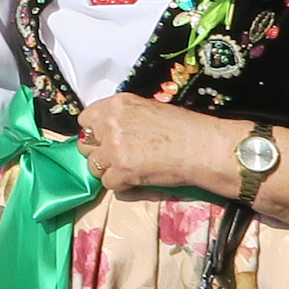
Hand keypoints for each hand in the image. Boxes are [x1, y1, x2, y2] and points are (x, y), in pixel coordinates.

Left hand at [77, 95, 238, 201]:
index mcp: (117, 104)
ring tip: (130, 169)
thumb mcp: (149, 109)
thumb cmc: (185, 128)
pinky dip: (121, 184)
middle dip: (98, 152)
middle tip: (116, 157)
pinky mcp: (121, 170)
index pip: (85, 119)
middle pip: (85, 143)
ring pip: (93, 165)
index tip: (103, 139)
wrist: (203, 146)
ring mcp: (114, 147)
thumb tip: (110, 130)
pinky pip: (108, 183)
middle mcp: (110, 123)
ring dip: (108, 170)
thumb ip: (124, 117)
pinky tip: (138, 179)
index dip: (94, 132)